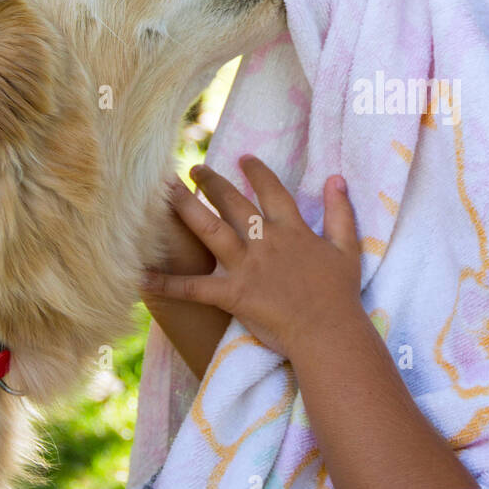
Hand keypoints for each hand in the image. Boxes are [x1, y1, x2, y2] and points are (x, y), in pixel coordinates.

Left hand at [139, 154, 363, 359]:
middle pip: (233, 203)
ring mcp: (246, 266)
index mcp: (291, 229)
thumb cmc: (339, 293)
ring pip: (208, 230)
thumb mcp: (347, 247)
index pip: (270, 191)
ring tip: (165, 191)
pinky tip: (141, 274)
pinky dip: (167, 282)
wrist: (328, 330)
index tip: (243, 158)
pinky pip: (193, 287)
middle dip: (212, 182)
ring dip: (185, 208)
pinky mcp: (232, 294)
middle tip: (194, 168)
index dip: (256, 172)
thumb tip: (336, 178)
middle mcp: (264, 241)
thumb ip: (340, 211)